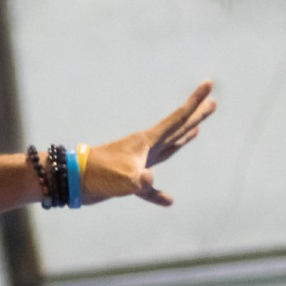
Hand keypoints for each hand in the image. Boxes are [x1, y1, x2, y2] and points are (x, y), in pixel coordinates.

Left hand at [82, 80, 216, 206]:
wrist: (72, 180)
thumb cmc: (99, 175)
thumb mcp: (126, 178)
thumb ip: (142, 180)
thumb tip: (149, 180)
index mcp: (147, 142)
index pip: (177, 118)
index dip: (194, 103)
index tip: (208, 84)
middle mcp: (146, 148)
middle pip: (178, 129)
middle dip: (195, 117)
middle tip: (213, 103)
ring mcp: (138, 163)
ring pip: (168, 149)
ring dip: (183, 140)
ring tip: (196, 130)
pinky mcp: (129, 181)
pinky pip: (148, 189)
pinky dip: (157, 195)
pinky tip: (168, 201)